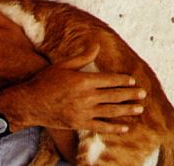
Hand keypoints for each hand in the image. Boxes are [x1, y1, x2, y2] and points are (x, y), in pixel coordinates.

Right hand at [0, 43, 146, 133]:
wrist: (30, 102)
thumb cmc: (45, 81)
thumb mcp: (63, 65)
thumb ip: (82, 57)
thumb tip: (95, 45)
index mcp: (83, 80)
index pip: (108, 80)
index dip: (122, 80)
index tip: (132, 81)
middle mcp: (86, 97)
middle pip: (113, 95)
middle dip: (129, 94)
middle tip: (142, 94)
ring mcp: (84, 112)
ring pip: (111, 111)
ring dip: (127, 110)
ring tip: (139, 109)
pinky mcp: (80, 123)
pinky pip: (101, 127)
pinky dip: (114, 128)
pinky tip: (124, 127)